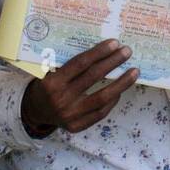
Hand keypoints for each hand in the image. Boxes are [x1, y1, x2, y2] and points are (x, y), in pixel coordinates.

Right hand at [20, 39, 138, 134]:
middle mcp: (61, 99)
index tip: (114, 43)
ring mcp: (70, 114)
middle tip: (127, 52)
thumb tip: (102, 50)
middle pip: (93, 77)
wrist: (35, 111)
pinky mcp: (77, 126)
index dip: (99, 52)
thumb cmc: (46, 85)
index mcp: (53, 82)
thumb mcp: (49, 71)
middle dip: (113, 62)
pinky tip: (121, 89)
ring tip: (134, 72)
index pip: (80, 63)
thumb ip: (69, 64)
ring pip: (102, 97)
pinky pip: (100, 112)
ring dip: (122, 83)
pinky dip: (113, 100)